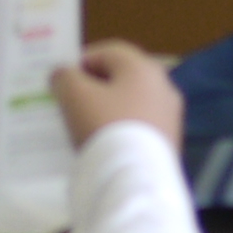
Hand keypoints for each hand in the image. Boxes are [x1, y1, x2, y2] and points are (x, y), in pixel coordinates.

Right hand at [51, 39, 184, 150]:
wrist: (135, 180)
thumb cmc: (106, 127)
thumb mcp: (75, 95)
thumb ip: (65, 77)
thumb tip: (64, 75)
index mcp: (143, 67)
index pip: (108, 52)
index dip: (81, 61)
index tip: (62, 80)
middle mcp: (164, 86)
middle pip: (122, 79)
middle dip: (94, 88)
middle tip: (70, 103)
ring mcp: (170, 117)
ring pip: (131, 105)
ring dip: (108, 111)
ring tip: (84, 128)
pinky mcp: (170, 144)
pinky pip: (139, 129)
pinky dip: (121, 131)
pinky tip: (105, 146)